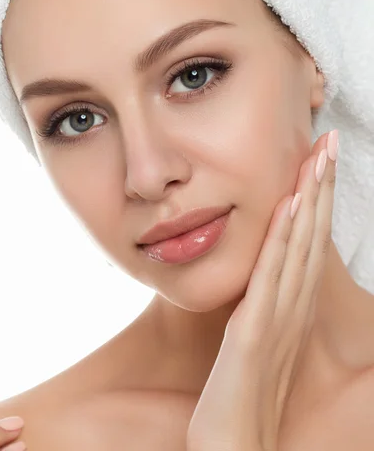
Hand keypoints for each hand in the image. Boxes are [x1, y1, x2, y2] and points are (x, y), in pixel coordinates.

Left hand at [186, 131, 337, 450]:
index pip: (307, 241)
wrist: (235, 445)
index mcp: (290, 304)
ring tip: (318, 159)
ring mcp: (276, 315)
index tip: (320, 161)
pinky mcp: (254, 329)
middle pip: (310, 235)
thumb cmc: (242, 392)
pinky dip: (283, 238)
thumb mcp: (254, 337)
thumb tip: (258, 273)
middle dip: (320, 187)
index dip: (316, 199)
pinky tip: (290, 207)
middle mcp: (291, 304)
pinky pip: (271, 275)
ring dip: (309, 200)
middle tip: (328, 143)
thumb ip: (260, 305)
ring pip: (296, 247)